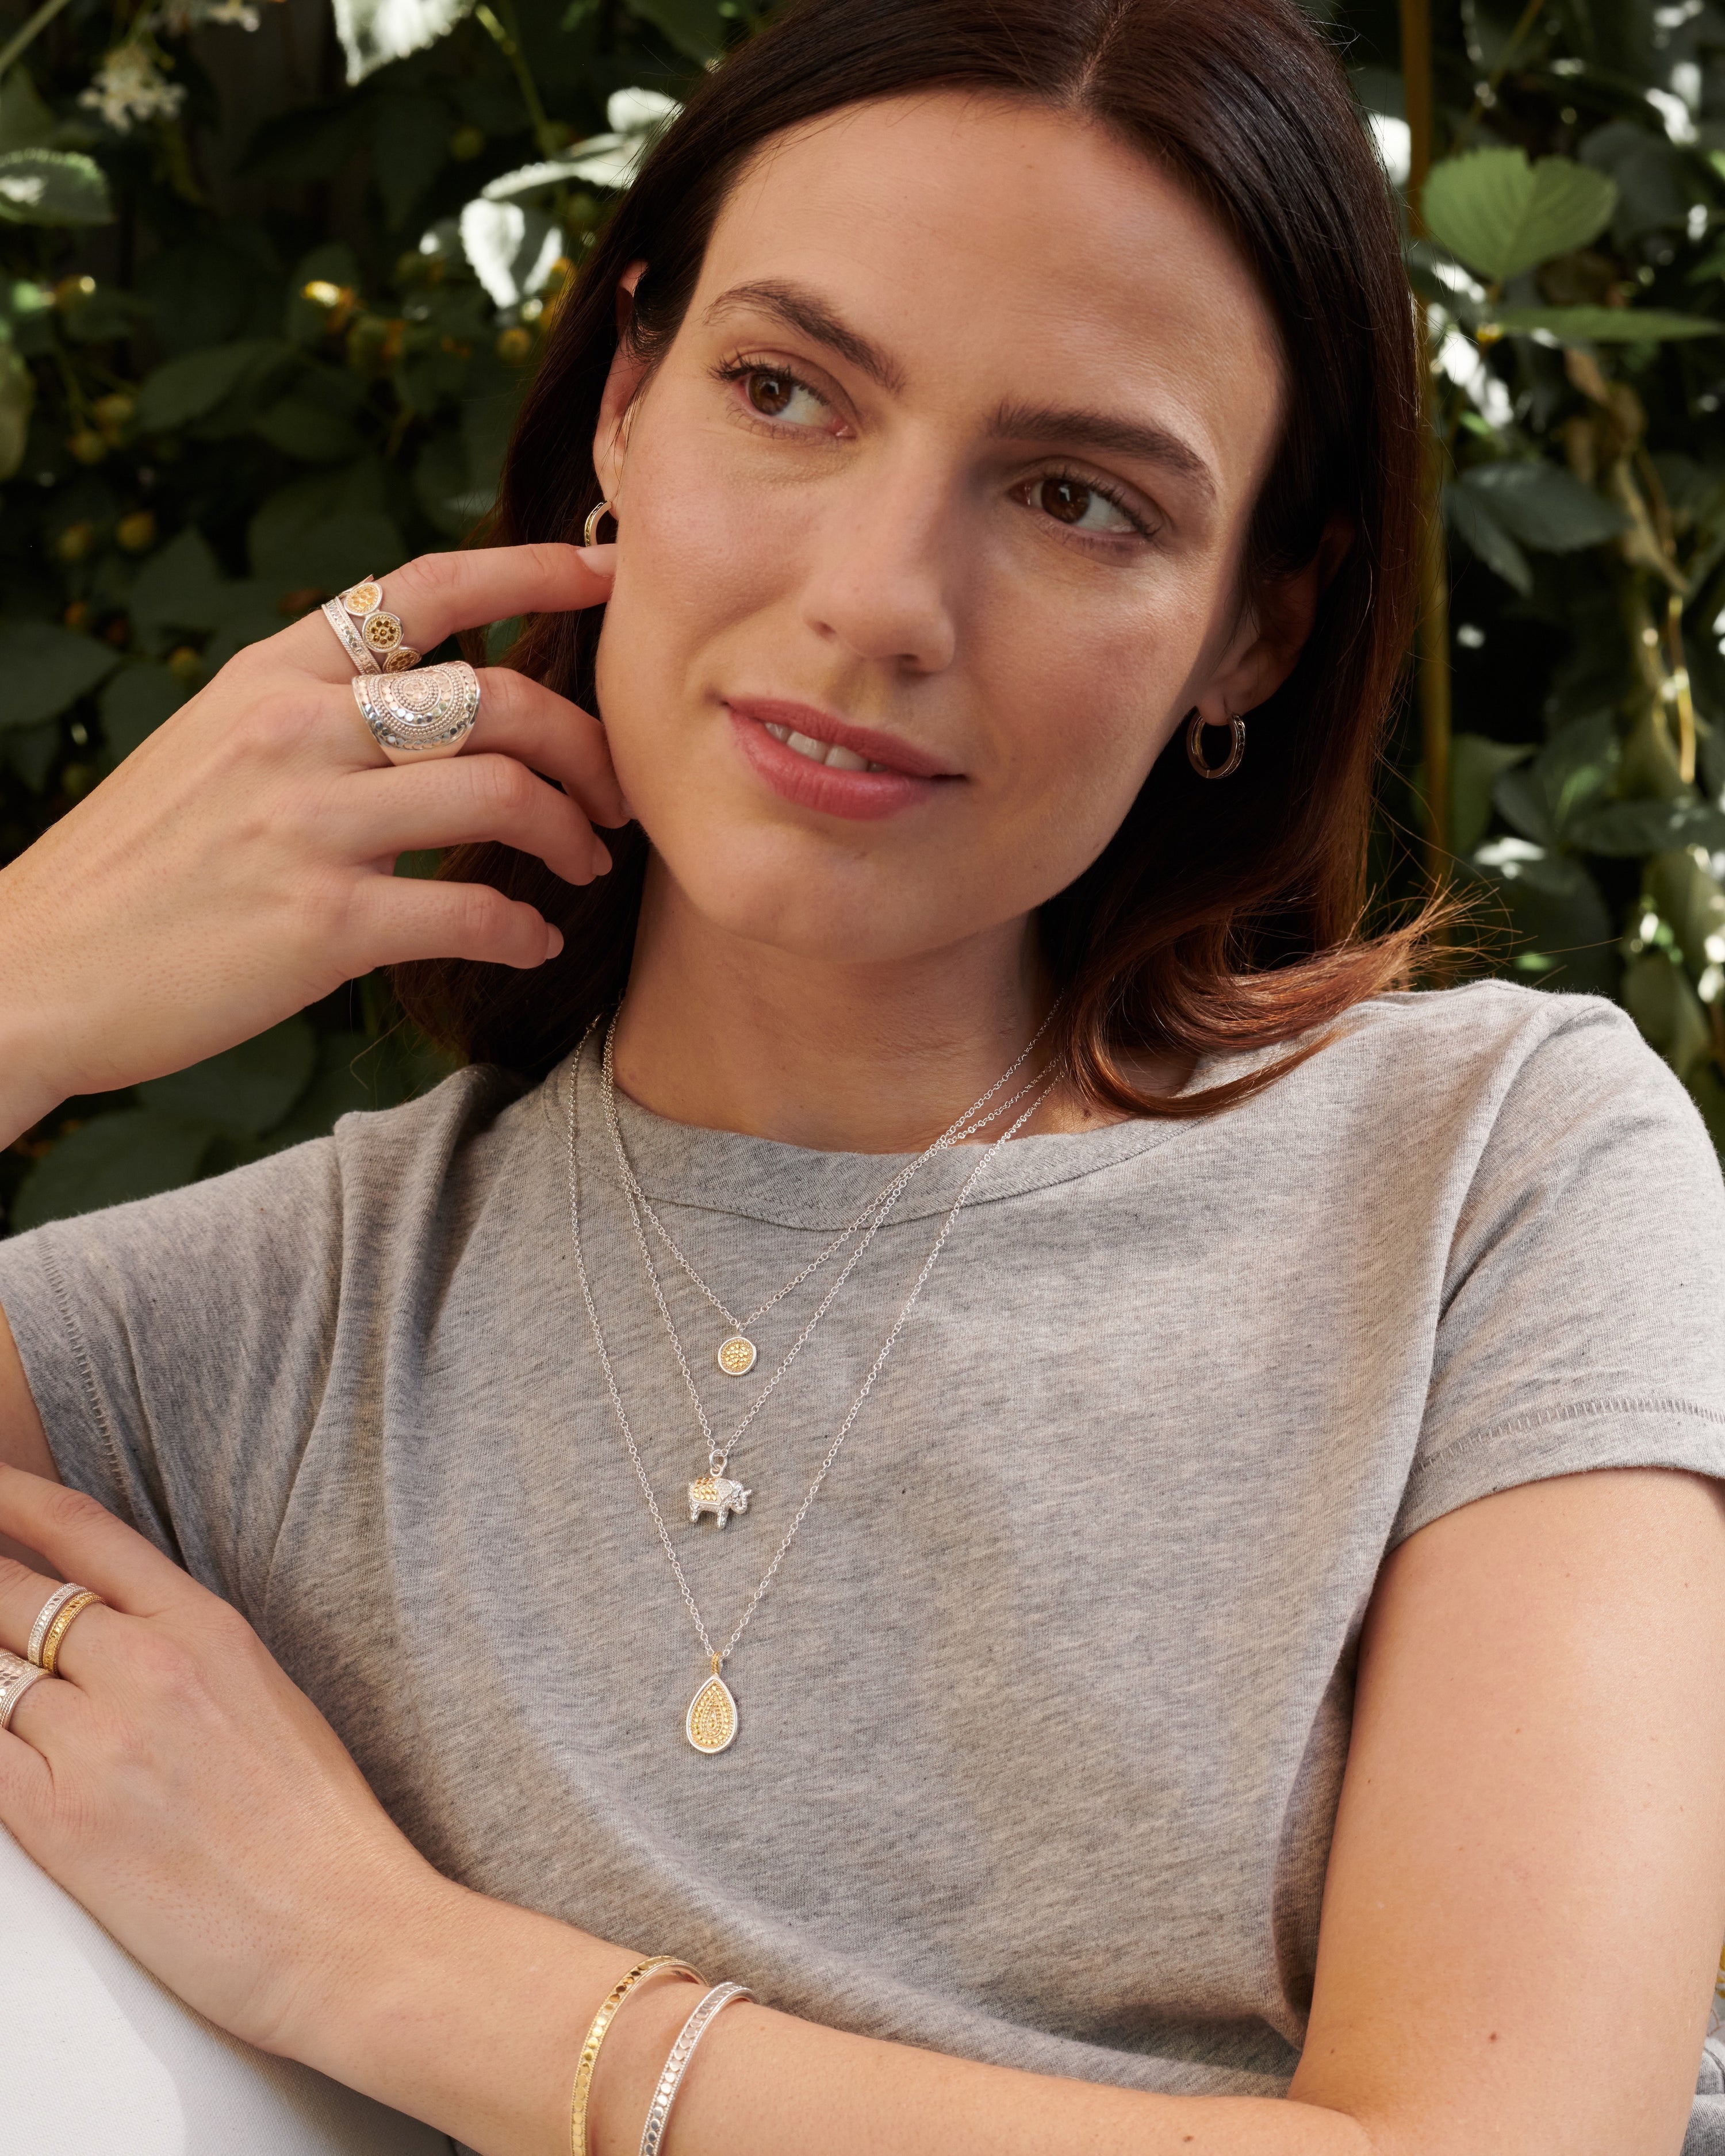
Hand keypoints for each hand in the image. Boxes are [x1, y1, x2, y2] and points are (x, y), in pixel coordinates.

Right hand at [0, 544, 622, 1135]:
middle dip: (588, 746)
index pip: (427, 587)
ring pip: (504, 795)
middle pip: (501, 699)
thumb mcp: (214, 743)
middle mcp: (296, 729)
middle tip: (615, 797)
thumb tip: (431, 700)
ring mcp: (309, 824)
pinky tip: (533, 943)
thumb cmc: (139, 866)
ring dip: (572, 836)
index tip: (609, 573)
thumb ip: (316, 708)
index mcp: (274, 674)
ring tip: (586, 868)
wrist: (32, 969)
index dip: (534, 569)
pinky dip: (524, 929)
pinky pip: (471, 911)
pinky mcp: (323, 922)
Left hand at [0, 1463, 452, 2057]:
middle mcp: (148, 1667)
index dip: (13, 1499)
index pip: (83, 1533)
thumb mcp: (266, 1697)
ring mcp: (98, 1742)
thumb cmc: (320, 1828)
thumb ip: (184, 1654)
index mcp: (207, 1629)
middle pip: (11, 1595)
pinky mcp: (59, 1823)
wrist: (345, 1928)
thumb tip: (105, 1636)